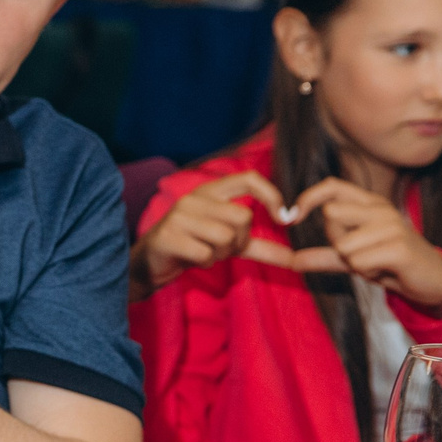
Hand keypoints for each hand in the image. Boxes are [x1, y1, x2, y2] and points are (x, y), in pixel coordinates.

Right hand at [129, 171, 293, 298]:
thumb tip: (294, 258)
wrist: (147, 263)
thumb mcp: (226, 243)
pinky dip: (204, 262)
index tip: (283, 219)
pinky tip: (192, 259)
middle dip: (239, 241)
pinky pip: (206, 253)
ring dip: (220, 254)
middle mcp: (194, 198)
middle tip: (223, 249)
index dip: (272, 196)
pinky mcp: (168, 236)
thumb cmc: (191, 247)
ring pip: (225, 236)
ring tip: (205, 253)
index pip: (249, 178)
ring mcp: (179, 216)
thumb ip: (258, 246)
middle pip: (242, 217)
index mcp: (209, 191)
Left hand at [283, 178, 441, 311]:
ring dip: (354, 263)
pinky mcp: (399, 247)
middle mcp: (381, 209)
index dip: (308, 197)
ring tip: (376, 264)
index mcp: (371, 204)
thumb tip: (291, 261)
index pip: (332, 186)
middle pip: (330, 216)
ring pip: (343, 245)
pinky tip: (386, 271)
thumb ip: (324, 256)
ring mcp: (392, 226)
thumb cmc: (392, 266)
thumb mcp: (354, 259)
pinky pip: (357, 262)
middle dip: (336, 242)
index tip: (293, 217)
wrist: (434, 282)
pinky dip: (366, 273)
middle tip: (360, 254)